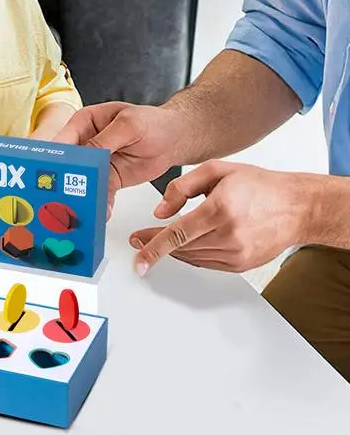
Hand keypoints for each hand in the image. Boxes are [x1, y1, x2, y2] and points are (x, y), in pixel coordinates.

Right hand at [54, 102, 184, 216]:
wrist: (174, 138)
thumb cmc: (152, 122)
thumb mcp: (129, 125)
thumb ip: (105, 140)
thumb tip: (85, 154)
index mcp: (84, 123)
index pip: (63, 141)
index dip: (55, 158)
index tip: (53, 174)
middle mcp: (85, 143)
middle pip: (68, 164)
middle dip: (65, 181)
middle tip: (63, 196)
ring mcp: (95, 163)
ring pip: (81, 182)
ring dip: (82, 195)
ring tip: (81, 209)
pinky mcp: (107, 178)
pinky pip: (99, 193)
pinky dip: (100, 203)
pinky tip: (101, 212)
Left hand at [129, 161, 310, 275]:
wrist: (296, 206)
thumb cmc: (259, 185)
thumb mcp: (216, 170)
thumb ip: (182, 187)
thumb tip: (160, 211)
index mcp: (221, 210)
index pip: (178, 234)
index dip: (153, 246)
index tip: (137, 253)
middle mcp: (229, 235)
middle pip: (181, 247)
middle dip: (156, 245)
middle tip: (139, 239)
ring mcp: (237, 253)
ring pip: (191, 257)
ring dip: (173, 250)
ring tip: (160, 238)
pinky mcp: (241, 264)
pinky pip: (205, 263)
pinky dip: (191, 254)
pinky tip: (185, 244)